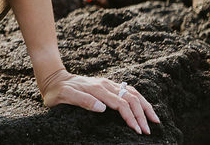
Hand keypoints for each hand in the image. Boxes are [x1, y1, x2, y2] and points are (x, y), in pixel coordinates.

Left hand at [40, 69, 160, 134]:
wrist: (54, 78)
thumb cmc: (57, 91)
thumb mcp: (64, 97)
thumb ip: (82, 100)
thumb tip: (102, 107)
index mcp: (97, 89)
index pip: (120, 104)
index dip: (130, 117)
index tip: (137, 131)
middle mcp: (105, 84)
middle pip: (130, 98)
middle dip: (141, 115)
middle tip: (148, 131)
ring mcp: (108, 84)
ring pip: (132, 93)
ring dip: (145, 106)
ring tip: (155, 120)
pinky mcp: (108, 85)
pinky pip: (128, 90)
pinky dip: (140, 99)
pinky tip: (145, 108)